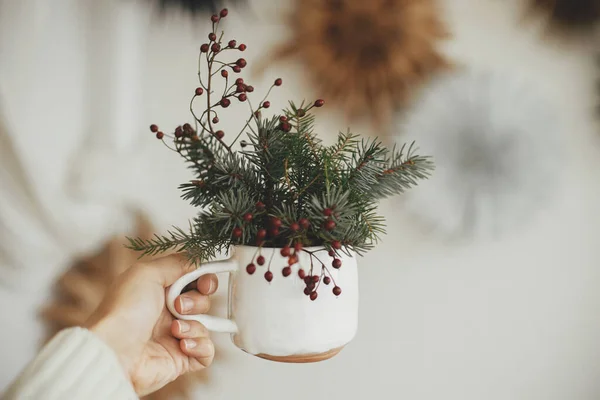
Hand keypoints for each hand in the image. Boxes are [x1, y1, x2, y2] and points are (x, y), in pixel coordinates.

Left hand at [85, 253, 216, 395]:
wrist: (115, 352)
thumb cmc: (124, 311)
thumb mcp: (147, 273)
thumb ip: (176, 262)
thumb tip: (200, 260)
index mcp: (160, 292)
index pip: (194, 281)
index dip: (204, 280)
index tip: (204, 283)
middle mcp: (168, 313)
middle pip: (203, 301)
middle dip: (197, 302)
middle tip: (179, 307)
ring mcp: (176, 337)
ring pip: (206, 324)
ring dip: (194, 324)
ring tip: (174, 329)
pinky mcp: (182, 359)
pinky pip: (207, 351)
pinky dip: (200, 346)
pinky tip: (182, 345)